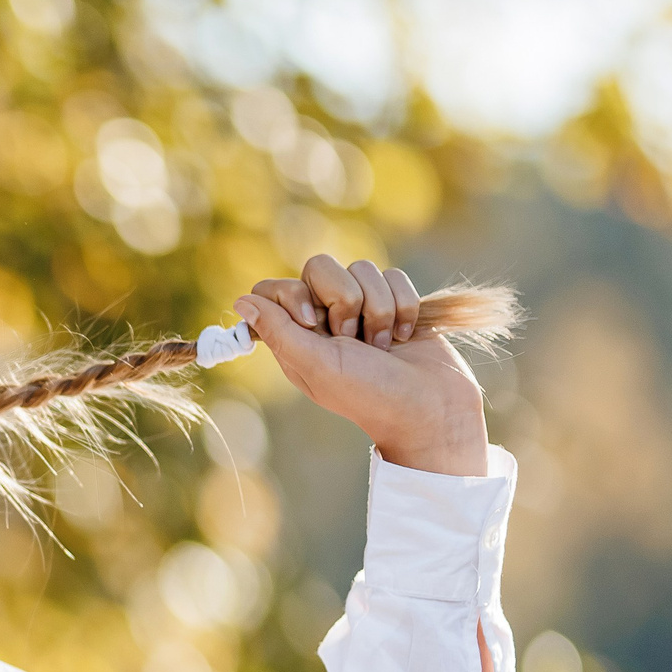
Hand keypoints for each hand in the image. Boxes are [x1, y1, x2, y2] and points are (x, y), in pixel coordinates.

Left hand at [236, 255, 490, 477]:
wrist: (430, 405)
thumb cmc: (369, 393)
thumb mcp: (317, 366)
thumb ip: (278, 331)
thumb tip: (241, 301)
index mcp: (295, 336)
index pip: (273, 288)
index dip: (293, 295)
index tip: (312, 322)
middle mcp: (324, 317)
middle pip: (319, 266)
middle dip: (344, 300)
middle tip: (353, 339)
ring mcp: (360, 307)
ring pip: (362, 268)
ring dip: (378, 310)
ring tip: (382, 346)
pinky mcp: (394, 300)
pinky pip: (394, 276)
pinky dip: (403, 307)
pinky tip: (403, 336)